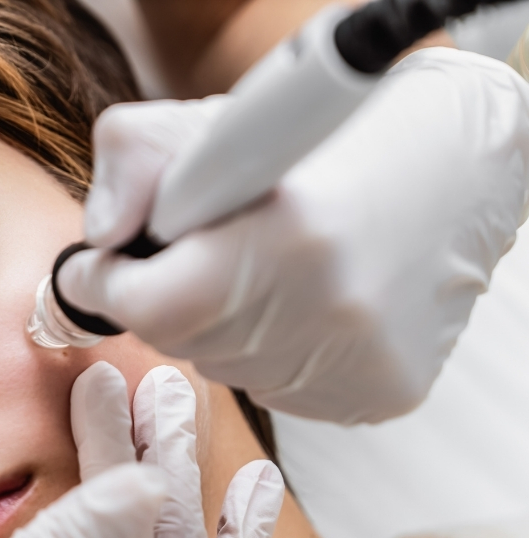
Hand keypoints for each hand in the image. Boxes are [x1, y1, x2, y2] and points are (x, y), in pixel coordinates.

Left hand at [61, 48, 528, 423]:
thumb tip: (102, 238)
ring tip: (264, 270)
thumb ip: (133, 163)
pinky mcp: (383, 393)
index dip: (110, 285)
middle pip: (184, 342)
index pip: (149, 305)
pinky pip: (281, 391)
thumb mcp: (214, 119)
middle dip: (164, 300)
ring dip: (221, 328)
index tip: (101, 267)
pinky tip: (303, 304)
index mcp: (292, 236)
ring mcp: (362, 362)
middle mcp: (334, 311)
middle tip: (188, 256)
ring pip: (230, 371)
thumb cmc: (330, 138)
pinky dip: (270, 353)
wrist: (460, 166)